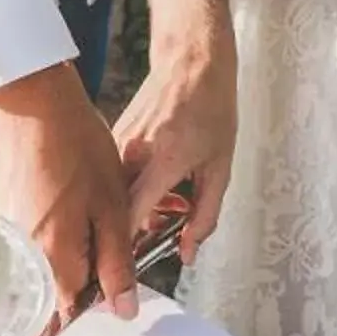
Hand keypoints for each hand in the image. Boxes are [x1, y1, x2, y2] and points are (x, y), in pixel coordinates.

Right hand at [0, 59, 138, 330]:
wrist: (33, 101)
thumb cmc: (76, 145)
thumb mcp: (113, 205)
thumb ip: (117, 262)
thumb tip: (124, 310)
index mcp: (53, 257)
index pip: (72, 311)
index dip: (95, 304)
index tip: (110, 284)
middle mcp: (23, 255)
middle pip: (52, 294)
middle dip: (79, 284)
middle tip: (101, 246)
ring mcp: (8, 236)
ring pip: (41, 268)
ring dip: (66, 259)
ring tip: (85, 219)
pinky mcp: (1, 216)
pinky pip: (27, 245)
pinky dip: (49, 237)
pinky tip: (65, 207)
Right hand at [113, 19, 235, 265]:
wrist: (192, 60)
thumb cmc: (211, 107)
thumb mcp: (221, 168)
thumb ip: (205, 215)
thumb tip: (189, 250)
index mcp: (162, 161)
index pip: (132, 217)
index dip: (127, 250)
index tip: (129, 274)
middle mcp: (133, 153)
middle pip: (121, 212)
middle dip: (138, 233)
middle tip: (164, 233)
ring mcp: (120, 143)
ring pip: (118, 196)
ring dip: (138, 210)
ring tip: (169, 203)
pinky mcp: (115, 137)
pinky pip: (117, 177)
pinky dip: (133, 189)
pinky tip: (158, 182)